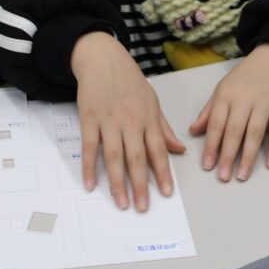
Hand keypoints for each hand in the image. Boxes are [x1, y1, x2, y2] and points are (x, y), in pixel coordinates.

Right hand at [71, 32, 184, 210]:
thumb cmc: (130, 82)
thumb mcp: (153, 102)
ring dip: (118, 182)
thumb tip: (179, 150)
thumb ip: (164, 129)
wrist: (104, 60)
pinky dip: (89, 166)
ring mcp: (109, 121)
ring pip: (114, 156)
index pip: (158, 150)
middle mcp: (131, 122)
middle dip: (141, 185)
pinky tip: (91, 184)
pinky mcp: (89, 119)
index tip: (167, 193)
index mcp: (149, 118)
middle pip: (137, 158)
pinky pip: (89, 147)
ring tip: (122, 202)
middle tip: (143, 207)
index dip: (163, 173)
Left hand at [189, 43, 268, 181]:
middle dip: (228, 156)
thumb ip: (209, 111)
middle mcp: (244, 99)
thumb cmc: (245, 77)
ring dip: (248, 156)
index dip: (211, 146)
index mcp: (226, 95)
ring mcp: (265, 102)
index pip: (216, 124)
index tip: (207, 165)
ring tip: (242, 175)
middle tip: (223, 176)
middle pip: (234, 131)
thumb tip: (194, 130)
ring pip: (255, 132)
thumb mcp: (222, 89)